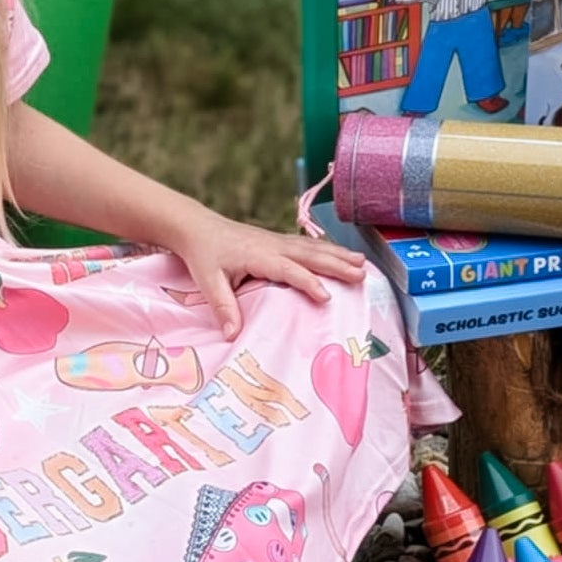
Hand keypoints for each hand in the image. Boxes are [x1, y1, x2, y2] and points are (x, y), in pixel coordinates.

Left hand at [170, 205, 366, 340]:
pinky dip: (328, 251)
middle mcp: (273, 245)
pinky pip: (308, 246)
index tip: (326, 298)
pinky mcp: (278, 241)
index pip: (288, 269)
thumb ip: (223, 307)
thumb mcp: (208, 282)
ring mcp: (277, 241)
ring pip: (313, 248)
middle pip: (310, 255)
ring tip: (363, 264)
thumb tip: (232, 334)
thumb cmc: (203, 254)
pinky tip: (342, 255)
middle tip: (361, 276)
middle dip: (337, 265)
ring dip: (339, 255)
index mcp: (258, 255)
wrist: (198, 227)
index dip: (308, 282)